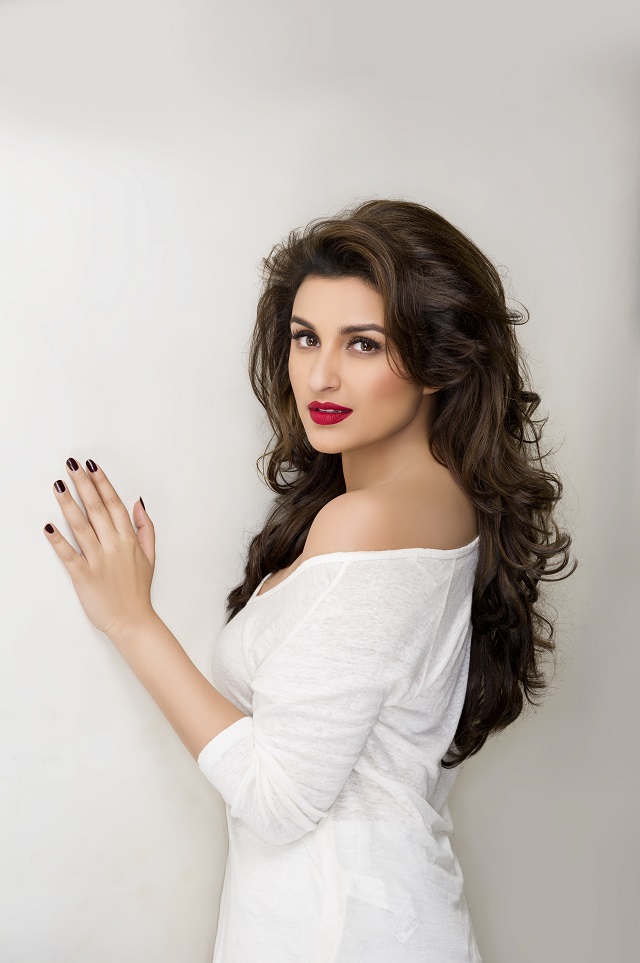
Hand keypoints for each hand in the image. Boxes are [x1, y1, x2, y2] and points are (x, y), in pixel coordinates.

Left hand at [44, 458, 155, 637]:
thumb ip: (144, 527)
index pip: (114, 504)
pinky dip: (58, 541)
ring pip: (81, 526)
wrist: (132, 620)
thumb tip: (138, 503)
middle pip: (96, 509)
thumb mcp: (150, 555)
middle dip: (84, 484)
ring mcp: (98, 560)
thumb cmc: (138, 590)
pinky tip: (48, 527)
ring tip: (59, 485)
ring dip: (68, 504)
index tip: (92, 466)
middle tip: (72, 465)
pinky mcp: (84, 576)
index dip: (102, 483)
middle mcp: (113, 546)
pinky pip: (68, 555)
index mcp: (128, 539)